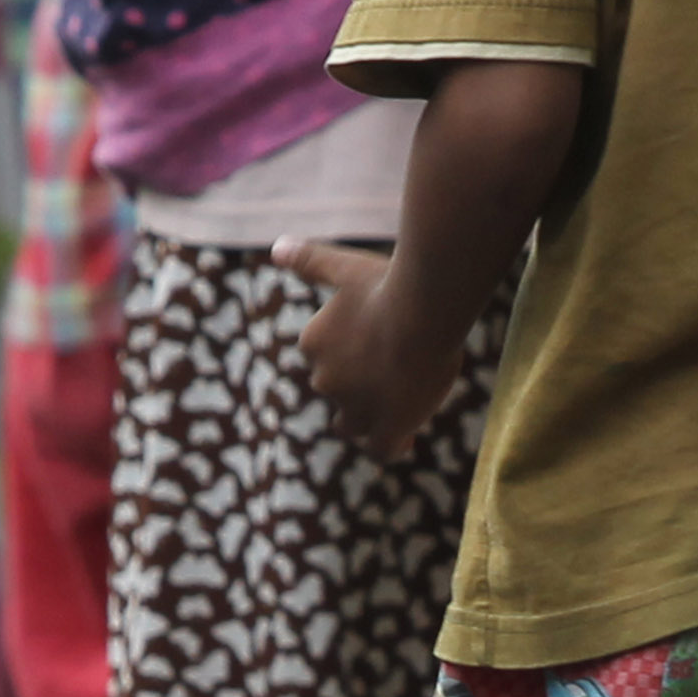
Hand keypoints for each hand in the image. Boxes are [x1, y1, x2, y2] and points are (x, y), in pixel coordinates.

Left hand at [280, 240, 461, 456]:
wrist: (421, 309)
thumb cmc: (388, 284)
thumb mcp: (344, 266)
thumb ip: (310, 260)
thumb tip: (276, 247)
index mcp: (312, 343)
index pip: (327, 358)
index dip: (354, 355)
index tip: (379, 344)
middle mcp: (324, 379)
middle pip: (341, 392)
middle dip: (362, 387)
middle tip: (400, 368)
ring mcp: (355, 407)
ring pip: (355, 423)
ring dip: (372, 418)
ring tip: (403, 404)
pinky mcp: (387, 427)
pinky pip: (382, 449)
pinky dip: (391, 445)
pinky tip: (407, 437)